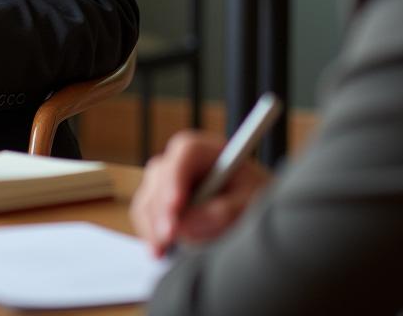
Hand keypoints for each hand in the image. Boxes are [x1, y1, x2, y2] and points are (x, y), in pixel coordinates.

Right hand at [129, 130, 270, 256]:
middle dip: (162, 209)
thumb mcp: (251, 205)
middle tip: (168, 237)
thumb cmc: (257, 203)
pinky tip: (160, 251)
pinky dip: (150, 233)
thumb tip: (185, 225)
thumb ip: (223, 213)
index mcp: (208, 151)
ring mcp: (167, 182)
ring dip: (152, 225)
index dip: (177, 177)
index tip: (176, 206)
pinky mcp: (159, 204)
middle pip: (161, 175)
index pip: (185, 153)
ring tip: (162, 251)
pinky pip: (145, 215)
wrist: (255, 218)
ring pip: (148, 196)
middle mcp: (182, 162)